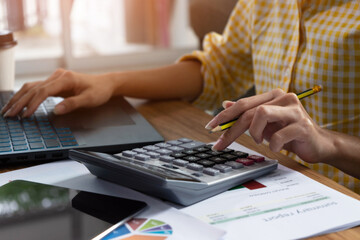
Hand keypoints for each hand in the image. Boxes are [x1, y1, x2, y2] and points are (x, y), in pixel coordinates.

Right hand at [1, 69, 115, 116]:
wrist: (105, 83)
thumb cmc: (99, 91)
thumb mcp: (90, 100)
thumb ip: (73, 104)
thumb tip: (56, 110)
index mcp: (65, 79)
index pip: (43, 91)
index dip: (33, 104)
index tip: (25, 115)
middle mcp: (58, 76)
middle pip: (33, 88)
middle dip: (19, 102)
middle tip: (8, 114)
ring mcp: (55, 78)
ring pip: (32, 87)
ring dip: (19, 98)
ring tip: (8, 110)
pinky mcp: (55, 83)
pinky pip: (37, 89)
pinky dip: (26, 96)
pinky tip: (19, 103)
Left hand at [206, 89, 334, 163]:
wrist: (318, 144)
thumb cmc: (289, 133)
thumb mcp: (265, 124)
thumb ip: (247, 113)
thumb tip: (225, 104)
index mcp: (273, 96)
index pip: (243, 104)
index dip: (224, 116)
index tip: (210, 127)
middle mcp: (284, 98)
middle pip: (249, 111)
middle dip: (231, 130)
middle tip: (220, 144)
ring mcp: (294, 110)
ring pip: (261, 114)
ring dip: (255, 132)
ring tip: (260, 141)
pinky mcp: (303, 125)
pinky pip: (278, 136)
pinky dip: (272, 145)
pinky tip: (276, 147)